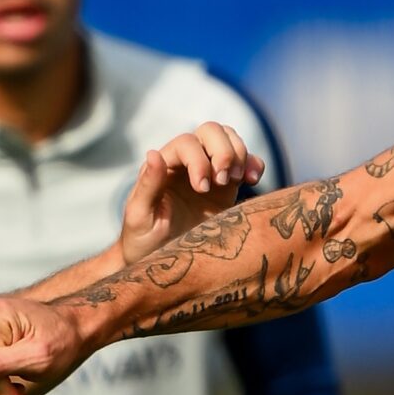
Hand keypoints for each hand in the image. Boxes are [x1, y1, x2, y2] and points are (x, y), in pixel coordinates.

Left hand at [121, 122, 264, 262]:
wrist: (162, 263)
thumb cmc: (142, 239)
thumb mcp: (140, 216)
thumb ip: (148, 185)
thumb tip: (154, 153)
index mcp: (165, 164)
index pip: (187, 143)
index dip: (199, 160)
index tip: (203, 189)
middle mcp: (188, 161)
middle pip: (211, 131)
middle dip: (223, 151)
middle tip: (223, 181)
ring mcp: (209, 171)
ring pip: (230, 139)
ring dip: (239, 154)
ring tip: (238, 181)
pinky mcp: (227, 186)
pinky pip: (246, 162)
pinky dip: (254, 164)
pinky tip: (252, 179)